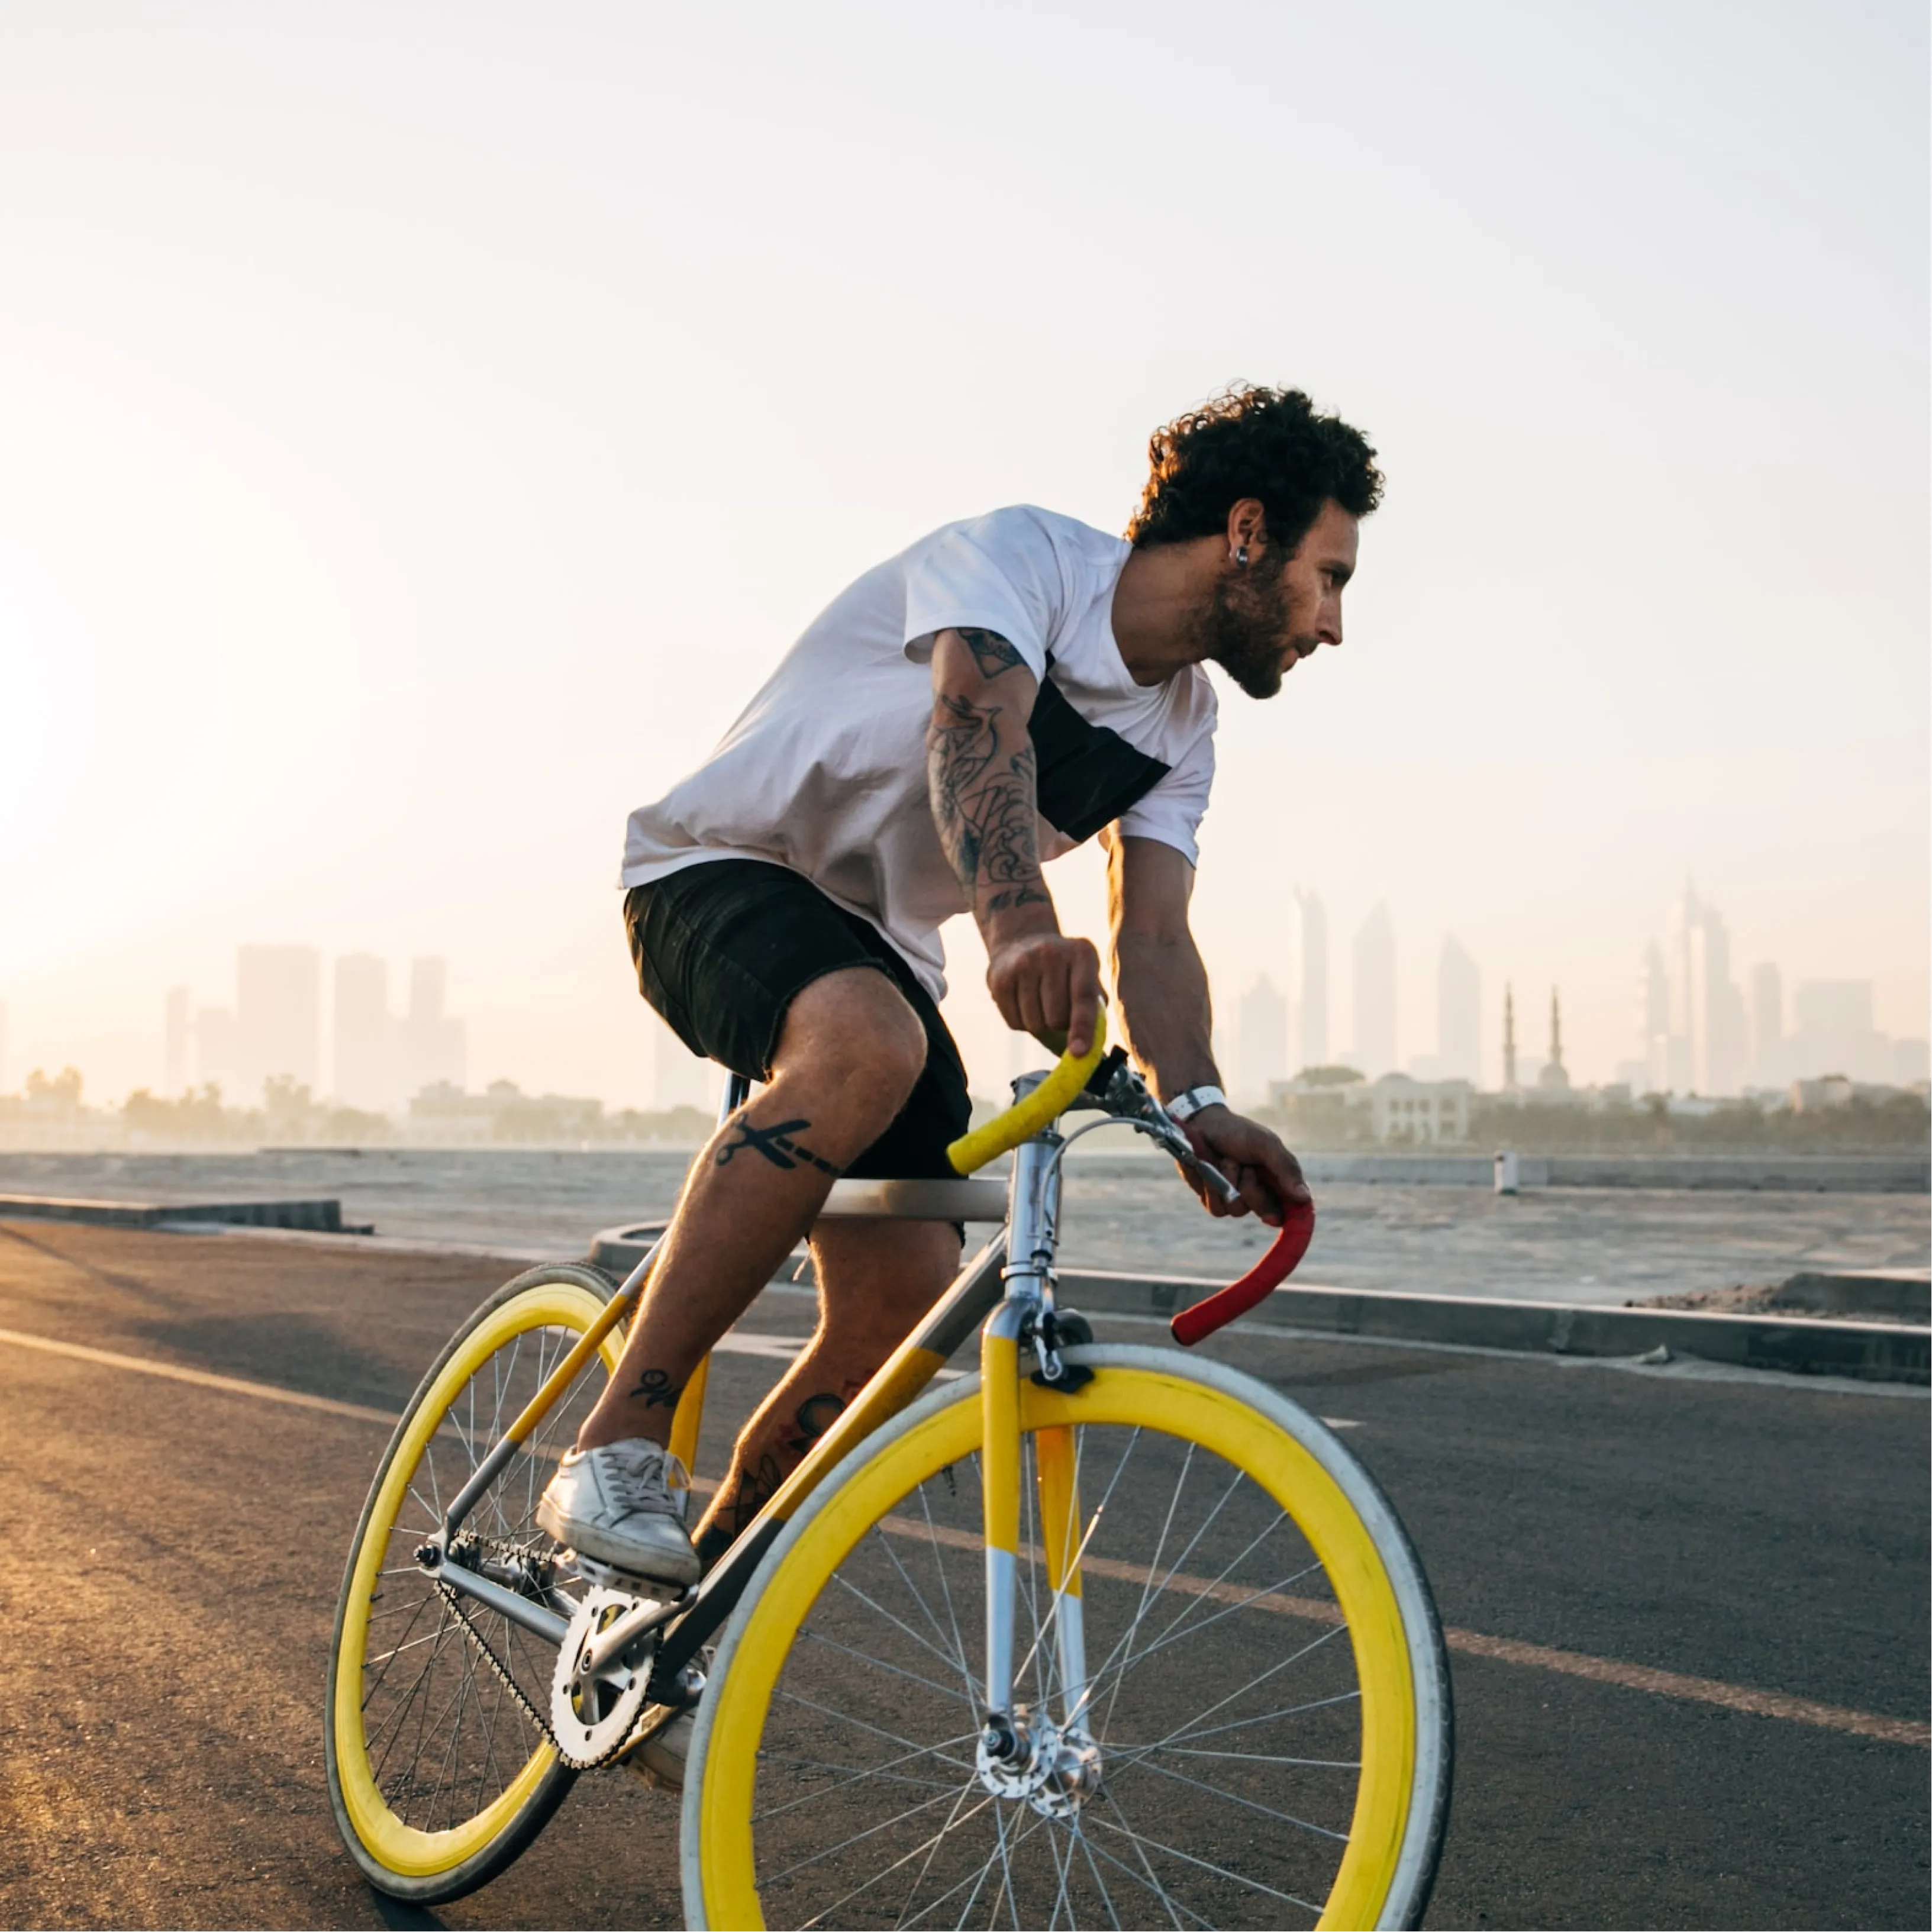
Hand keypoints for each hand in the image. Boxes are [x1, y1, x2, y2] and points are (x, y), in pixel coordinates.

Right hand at [985, 930, 1102, 1057]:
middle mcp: (1051, 953)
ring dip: (1040, 1025)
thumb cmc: (1064, 971)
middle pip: (1056, 1018)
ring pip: (1034, 1023)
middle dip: (1059, 1026)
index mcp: (1082, 953)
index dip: (1082, 1028)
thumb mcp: (1086, 976)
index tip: (1078, 1053)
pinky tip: (1024, 1002)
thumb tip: (1086, 1053)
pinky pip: (1014, 1022)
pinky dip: (1022, 1023)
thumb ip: (1094, 1009)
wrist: (1022, 941)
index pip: (1083, 997)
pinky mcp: (999, 978)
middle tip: (1059, 1011)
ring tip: (1041, 1004)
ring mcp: (1022, 963)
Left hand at [1176, 1106, 1310, 1223]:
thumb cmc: (1237, 1132)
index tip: (1279, 1214)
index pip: (1293, 1210)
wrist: (1202, 1124)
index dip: (1292, 1218)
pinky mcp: (1214, 1199)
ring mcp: (1236, 1198)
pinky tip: (1210, 1170)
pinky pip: (1216, 1208)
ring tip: (1226, 1161)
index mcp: (1278, 1181)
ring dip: (1230, 1183)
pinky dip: (1213, 1187)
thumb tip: (1305, 1197)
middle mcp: (1260, 1194)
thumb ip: (1285, 1169)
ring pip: (1237, 1210)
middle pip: (1266, 1213)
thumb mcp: (1265, 1144)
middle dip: (1254, 1190)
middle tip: (1247, 1168)